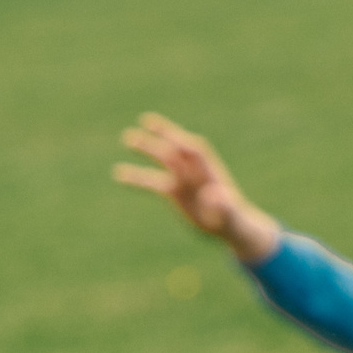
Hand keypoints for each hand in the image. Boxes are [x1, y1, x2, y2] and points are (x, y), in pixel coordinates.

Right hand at [114, 114, 281, 263]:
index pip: (193, 150)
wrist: (229, 227)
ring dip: (146, 150)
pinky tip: (119, 174)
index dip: (179, 139)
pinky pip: (152, 182)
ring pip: (161, 161)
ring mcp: (182, 180)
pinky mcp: (173, 192)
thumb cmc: (233, 221)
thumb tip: (213, 195)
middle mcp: (194, 172)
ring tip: (126, 139)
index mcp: (209, 172)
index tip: (164, 131)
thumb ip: (223, 204)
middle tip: (142, 125)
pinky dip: (136, 178)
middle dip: (160, 138)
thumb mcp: (230, 215)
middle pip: (175, 151)